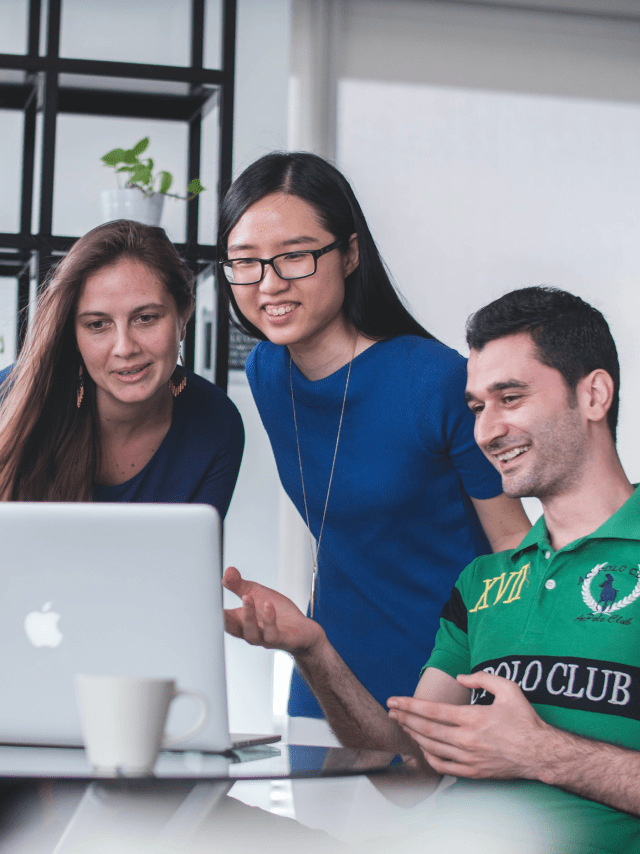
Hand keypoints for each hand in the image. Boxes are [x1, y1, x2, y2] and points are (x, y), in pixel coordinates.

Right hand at [222, 566, 324, 655]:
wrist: (303, 630)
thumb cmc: (278, 613)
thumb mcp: (257, 594)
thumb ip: (239, 585)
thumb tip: (227, 572)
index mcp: (241, 622)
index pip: (222, 619)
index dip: (212, 612)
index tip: (205, 599)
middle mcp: (250, 632)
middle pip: (232, 629)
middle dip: (224, 618)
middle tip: (218, 605)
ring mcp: (264, 638)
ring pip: (251, 633)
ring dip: (248, 615)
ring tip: (247, 597)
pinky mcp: (281, 640)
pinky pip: (272, 634)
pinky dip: (268, 620)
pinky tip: (268, 605)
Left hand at [387, 671, 549, 780]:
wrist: (541, 754)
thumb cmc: (525, 720)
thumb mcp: (508, 689)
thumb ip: (482, 678)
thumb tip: (460, 677)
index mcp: (473, 718)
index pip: (431, 710)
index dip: (409, 705)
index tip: (393, 700)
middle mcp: (467, 739)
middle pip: (425, 729)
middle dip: (404, 719)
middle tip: (390, 712)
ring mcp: (468, 758)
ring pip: (431, 748)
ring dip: (413, 736)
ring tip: (402, 726)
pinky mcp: (473, 773)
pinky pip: (443, 767)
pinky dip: (428, 758)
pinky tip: (422, 748)